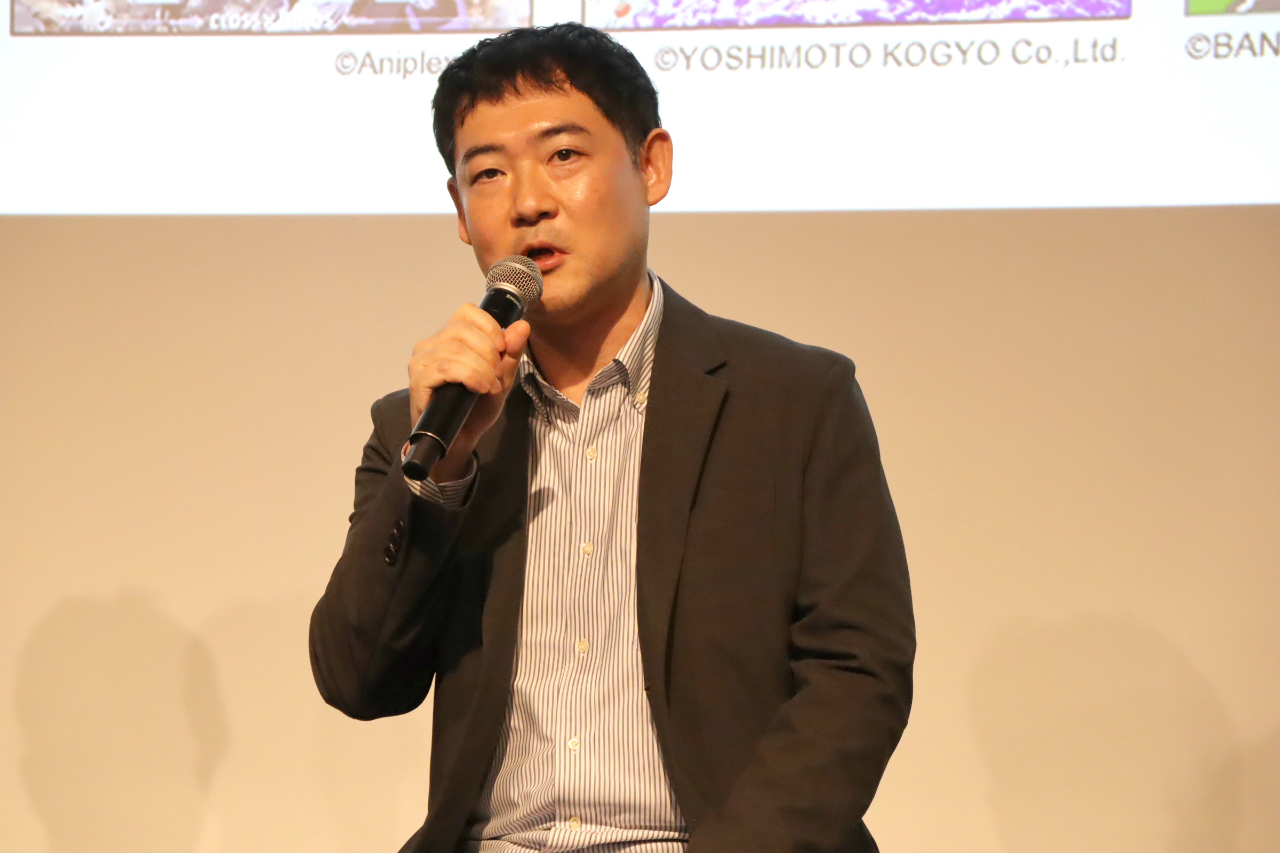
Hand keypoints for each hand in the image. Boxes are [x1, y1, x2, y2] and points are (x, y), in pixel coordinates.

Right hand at [407, 304, 530, 481]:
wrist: (459, 439)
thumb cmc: (475, 407)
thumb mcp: (502, 378)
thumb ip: (511, 353)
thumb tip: (522, 325)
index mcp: (448, 337)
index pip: (467, 311)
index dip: (489, 327)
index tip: (503, 349)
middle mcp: (430, 344)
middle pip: (462, 329)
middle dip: (488, 352)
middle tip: (498, 375)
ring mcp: (420, 362)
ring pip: (455, 349)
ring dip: (482, 368)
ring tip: (491, 386)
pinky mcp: (418, 381)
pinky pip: (446, 369)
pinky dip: (470, 377)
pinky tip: (480, 389)